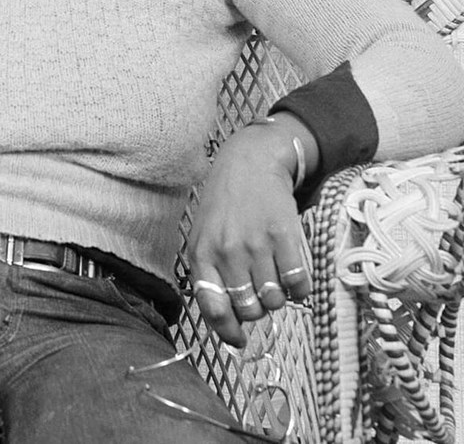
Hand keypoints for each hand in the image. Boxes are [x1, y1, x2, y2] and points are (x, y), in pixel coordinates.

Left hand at [186, 119, 314, 346]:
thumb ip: (211, 274)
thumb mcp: (205, 235)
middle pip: (250, 310)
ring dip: (278, 296)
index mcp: (202, 253)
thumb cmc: (226, 204)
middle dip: (257, 308)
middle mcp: (228, 251)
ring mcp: (257, 244)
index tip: (239, 340)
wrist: (251, 161)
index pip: (213, 307)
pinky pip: (299, 285)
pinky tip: (292, 271)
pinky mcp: (285, 237)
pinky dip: (300, 288)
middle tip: (259, 288)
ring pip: (275, 301)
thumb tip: (229, 323)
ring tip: (273, 273)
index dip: (227, 331)